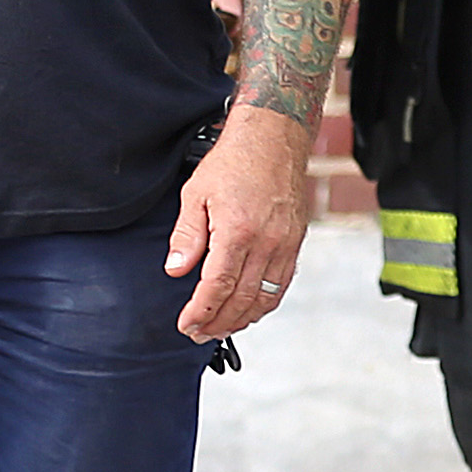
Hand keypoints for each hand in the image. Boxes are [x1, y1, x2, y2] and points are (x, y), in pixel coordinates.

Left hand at [165, 106, 311, 341]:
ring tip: (221, 328)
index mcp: (237, 231)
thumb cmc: (233, 162)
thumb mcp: (195, 194)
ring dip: (242, 319)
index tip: (187, 324)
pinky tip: (249, 309)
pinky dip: (265, 303)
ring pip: (265, 297)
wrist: (274, 138)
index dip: (201, 312)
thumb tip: (175, 270)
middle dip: (217, 322)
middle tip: (198, 333)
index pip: (217, 286)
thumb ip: (186, 236)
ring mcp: (284, 243)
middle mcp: (266, 242)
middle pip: (242, 299)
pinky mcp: (295, 241)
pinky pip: (281, 284)